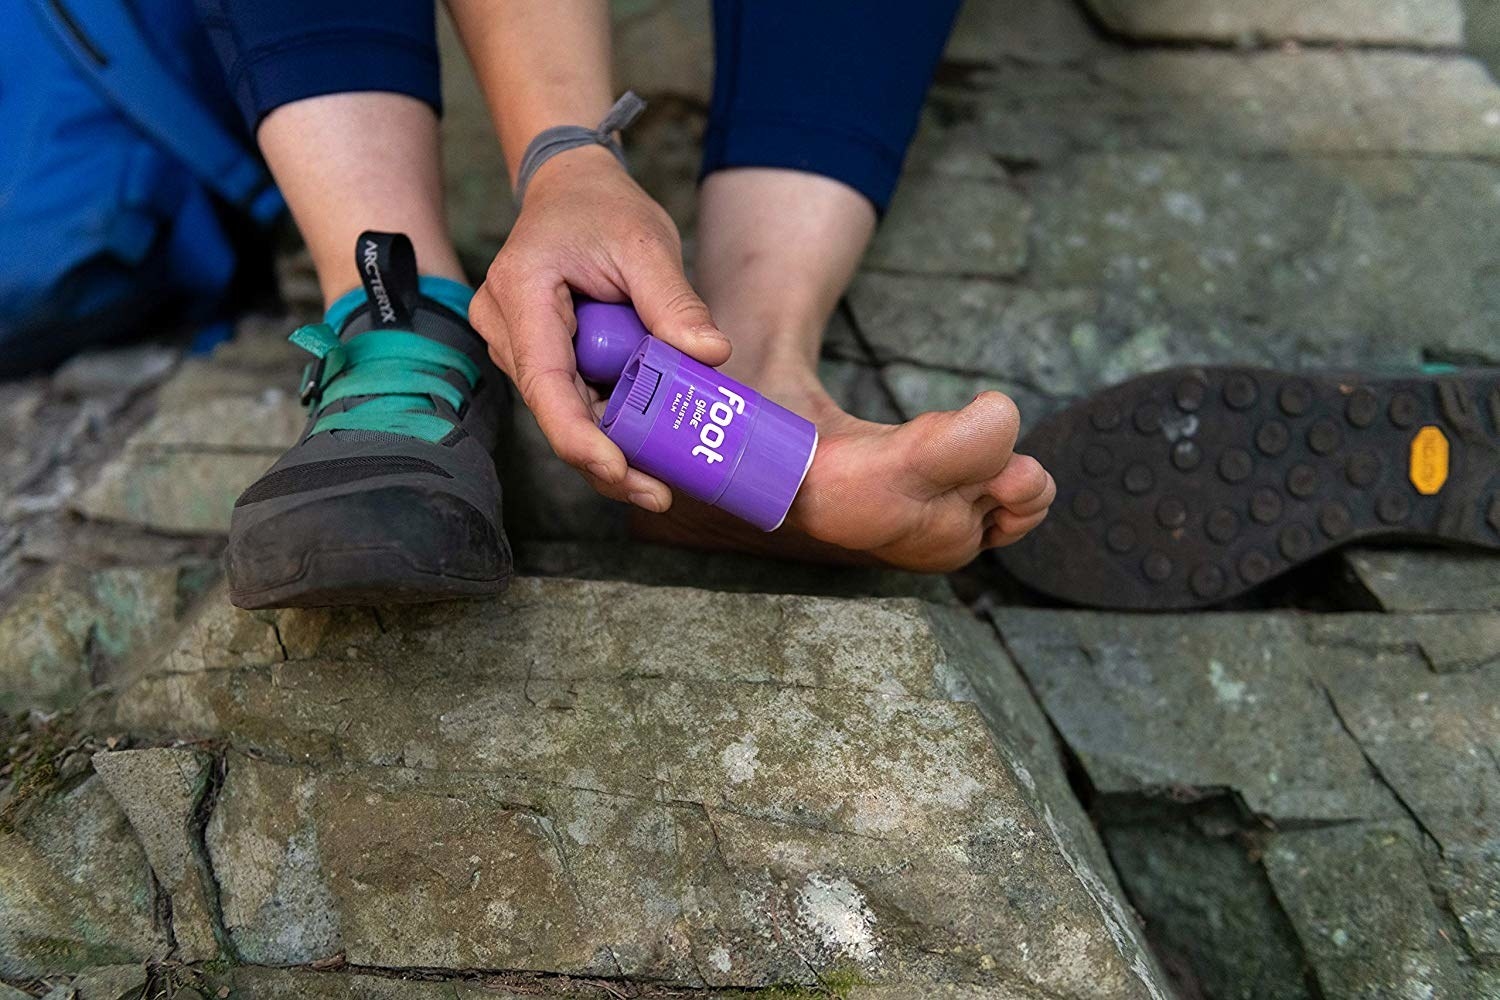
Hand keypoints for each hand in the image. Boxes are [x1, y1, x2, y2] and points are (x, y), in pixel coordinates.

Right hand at [469, 145, 730, 511]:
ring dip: (613, 446)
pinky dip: (612, 423)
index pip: (545, 384)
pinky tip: (651, 449)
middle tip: (661, 493)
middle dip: (606, 459)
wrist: (572, 189)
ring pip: (566, 414)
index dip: (581, 439)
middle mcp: (504, 327)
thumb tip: (711, 355)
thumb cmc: (602, 208)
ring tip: (665, 479)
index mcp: (520, 293)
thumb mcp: (646, 243)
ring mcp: (517, 346)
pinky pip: (575, 400)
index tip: (624, 474)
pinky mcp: (540, 359)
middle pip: (554, 413)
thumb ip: (675, 301)